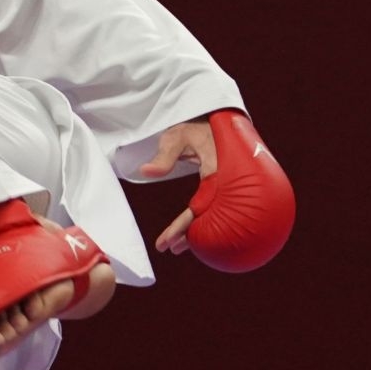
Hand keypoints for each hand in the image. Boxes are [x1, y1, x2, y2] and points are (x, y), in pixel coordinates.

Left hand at [141, 116, 216, 254]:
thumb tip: (146, 171)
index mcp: (216, 170)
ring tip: (176, 247)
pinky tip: (190, 234)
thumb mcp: (177, 136)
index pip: (199, 205)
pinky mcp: (220, 187)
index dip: (183, 225)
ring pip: (211, 215)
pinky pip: (211, 208)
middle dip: (189, 235)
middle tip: (171, 249)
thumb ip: (164, 155)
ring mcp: (224, 186)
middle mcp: (223, 182)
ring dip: (194, 231)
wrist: (215, 121)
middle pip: (207, 216)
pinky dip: (200, 222)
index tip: (168, 241)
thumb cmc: (194, 126)